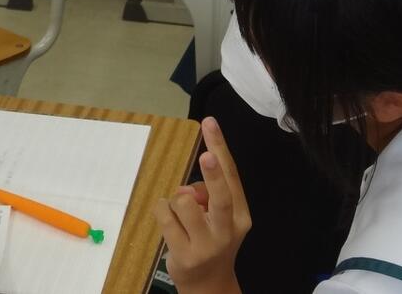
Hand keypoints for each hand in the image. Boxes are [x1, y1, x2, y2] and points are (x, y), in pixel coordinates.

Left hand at [153, 117, 249, 293]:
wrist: (210, 284)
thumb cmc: (212, 240)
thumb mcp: (220, 219)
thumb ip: (209, 195)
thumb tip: (189, 188)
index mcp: (240, 215)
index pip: (232, 176)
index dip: (220, 147)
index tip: (210, 123)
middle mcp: (227, 229)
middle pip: (220, 195)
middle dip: (212, 174)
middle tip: (206, 156)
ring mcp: (206, 244)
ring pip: (183, 201)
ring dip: (174, 199)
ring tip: (179, 213)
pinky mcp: (184, 254)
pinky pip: (164, 215)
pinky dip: (161, 210)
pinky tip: (169, 222)